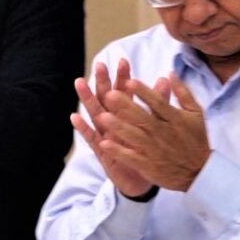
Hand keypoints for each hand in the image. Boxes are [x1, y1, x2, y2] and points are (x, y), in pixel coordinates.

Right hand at [72, 60, 156, 198]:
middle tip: (100, 65)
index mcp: (128, 114)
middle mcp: (114, 122)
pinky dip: (83, 127)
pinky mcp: (102, 151)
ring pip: (95, 114)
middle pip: (107, 98)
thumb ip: (158, 101)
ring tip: (80, 82)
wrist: (144, 179)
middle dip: (103, 81)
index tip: (123, 61)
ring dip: (87, 98)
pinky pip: (91, 138)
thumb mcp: (154, 124)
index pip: (125, 91)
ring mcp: (106, 135)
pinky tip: (75, 117)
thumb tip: (163, 79)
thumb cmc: (147, 149)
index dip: (123, 77)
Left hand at [96, 74, 211, 192]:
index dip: (144, 92)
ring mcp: (155, 150)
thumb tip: (169, 74)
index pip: (158, 103)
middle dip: (126, 106)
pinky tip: (104, 144)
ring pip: (134, 136)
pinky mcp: (149, 165)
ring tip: (103, 117)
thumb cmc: (196, 139)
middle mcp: (164, 133)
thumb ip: (183, 92)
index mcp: (175, 119)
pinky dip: (118, 151)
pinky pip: (131, 157)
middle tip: (110, 94)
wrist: (199, 172)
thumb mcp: (196, 113)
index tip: (129, 81)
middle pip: (143, 118)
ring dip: (118, 127)